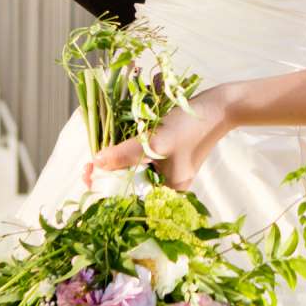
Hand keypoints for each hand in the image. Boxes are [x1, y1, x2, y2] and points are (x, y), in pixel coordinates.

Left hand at [88, 87, 234, 189]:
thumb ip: (125, 154)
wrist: (218, 106)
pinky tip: (115, 147)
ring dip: (116, 164)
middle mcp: (168, 186)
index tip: (87, 176)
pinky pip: (142, 161)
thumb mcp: (154, 141)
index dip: (106, 190)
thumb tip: (96, 163)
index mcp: (169, 192)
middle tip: (87, 165)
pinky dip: (128, 155)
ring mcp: (169, 171)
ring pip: (133, 172)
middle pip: (130, 186)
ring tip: (97, 156)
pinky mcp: (169, 157)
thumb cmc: (190, 126)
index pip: (130, 199)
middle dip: (108, 176)